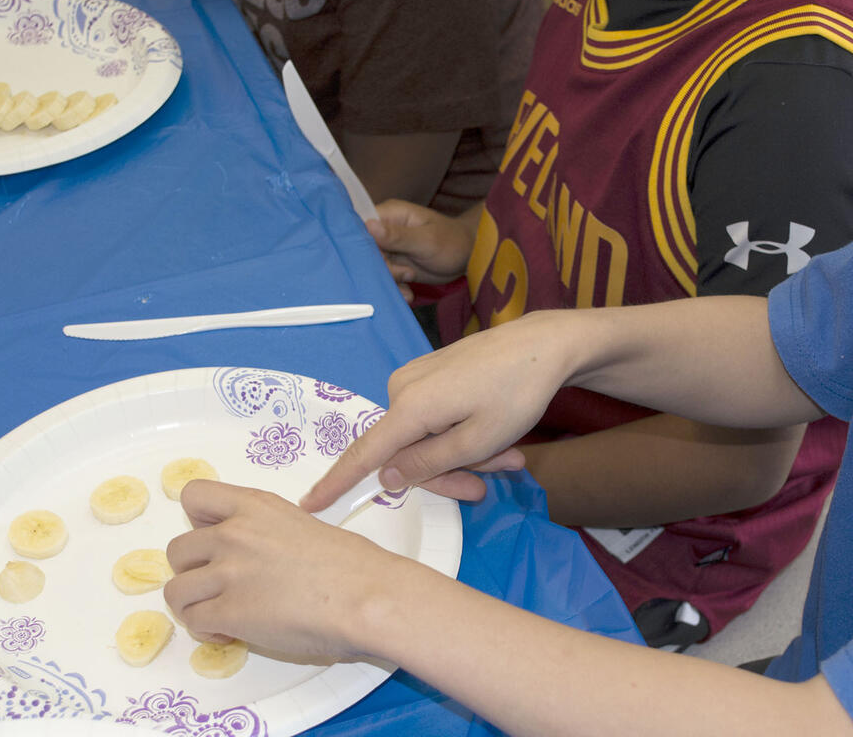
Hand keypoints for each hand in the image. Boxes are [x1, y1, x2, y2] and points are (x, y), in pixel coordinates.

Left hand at [164, 479, 395, 661]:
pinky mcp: (229, 612)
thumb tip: (254, 556)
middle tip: (222, 585)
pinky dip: (206, 630)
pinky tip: (231, 631)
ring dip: (194, 604)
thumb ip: (265, 532)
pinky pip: (192, 621)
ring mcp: (229, 573)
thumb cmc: (352, 565)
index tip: (214, 538)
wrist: (366, 596)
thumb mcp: (304, 524)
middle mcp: (235, 534)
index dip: (198, 521)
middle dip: (194, 571)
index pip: (193, 496)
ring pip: (175, 590)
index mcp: (256, 506)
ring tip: (221, 613)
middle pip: (177, 550)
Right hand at [300, 312, 572, 511]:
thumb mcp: (477, 441)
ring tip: (511, 457)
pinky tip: (500, 437)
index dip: (337, 483)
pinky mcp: (432, 375)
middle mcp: (403, 389)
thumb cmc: (516, 394)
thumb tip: (385, 476)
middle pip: (408, 453)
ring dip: (466, 455)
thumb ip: (428, 464)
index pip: (364, 454)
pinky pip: (437, 419)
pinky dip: (464, 434)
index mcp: (409, 407)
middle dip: (452, 472)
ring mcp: (417, 379)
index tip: (308, 507)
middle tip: (497, 478)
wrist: (545, 345)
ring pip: (428, 439)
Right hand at [365, 199, 478, 301]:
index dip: (361, 246)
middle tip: (405, 274)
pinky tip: (408, 293)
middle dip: (382, 268)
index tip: (376, 261)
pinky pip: (385, 278)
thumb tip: (368, 225)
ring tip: (410, 279)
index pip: (360, 227)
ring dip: (390, 281)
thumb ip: (397, 235)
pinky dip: (395, 288)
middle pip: (365, 252)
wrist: (468, 258)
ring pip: (374, 268)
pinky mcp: (395, 266)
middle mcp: (385, 230)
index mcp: (389, 215)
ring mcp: (389, 249)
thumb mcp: (425, 240)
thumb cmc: (452, 241)